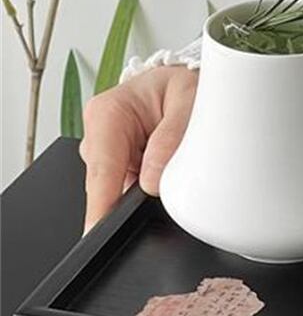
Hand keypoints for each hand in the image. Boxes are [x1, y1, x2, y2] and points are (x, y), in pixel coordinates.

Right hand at [80, 66, 197, 232]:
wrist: (184, 83)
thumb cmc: (183, 85)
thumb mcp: (189, 101)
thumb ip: (172, 139)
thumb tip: (154, 180)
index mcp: (107, 113)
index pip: (101, 170)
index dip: (101, 205)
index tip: (100, 232)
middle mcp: (100, 135)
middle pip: (105, 186)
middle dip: (132, 200)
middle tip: (171, 192)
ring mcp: (107, 153)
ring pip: (118, 192)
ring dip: (144, 193)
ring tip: (176, 166)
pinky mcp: (120, 166)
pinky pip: (130, 190)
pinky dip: (147, 191)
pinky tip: (166, 174)